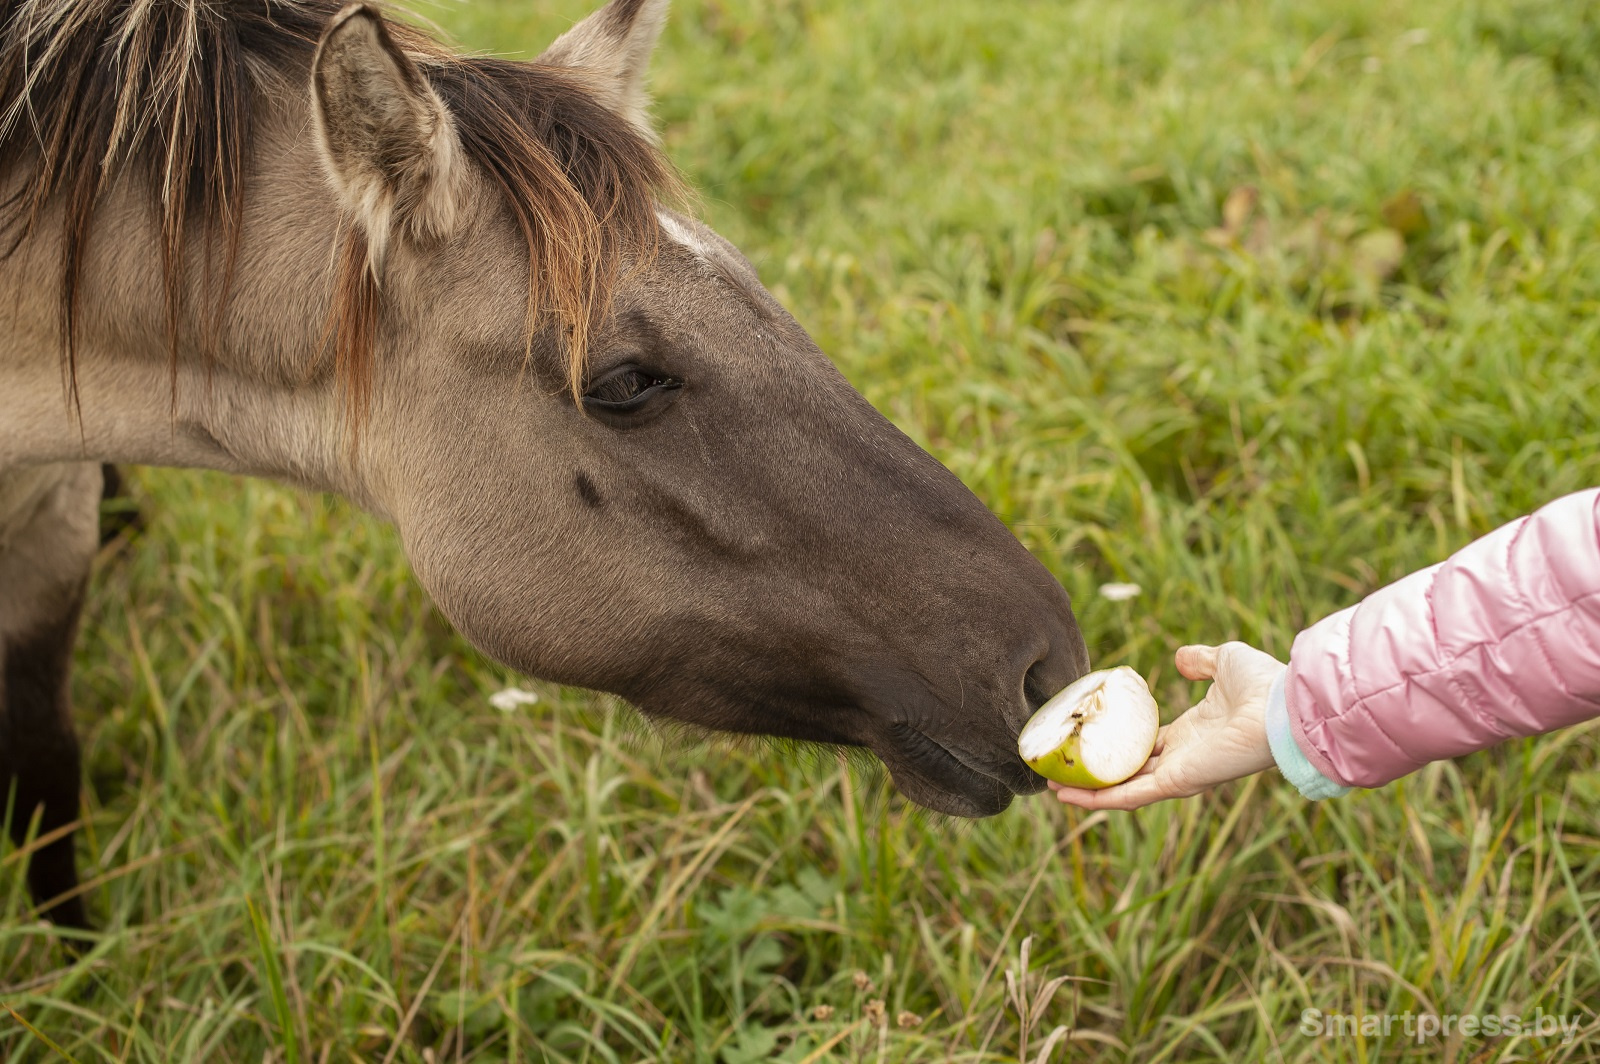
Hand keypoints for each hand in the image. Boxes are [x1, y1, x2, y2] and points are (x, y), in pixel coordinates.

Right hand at [1048, 642, 1283, 809]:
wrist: (1283, 706)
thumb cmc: (1262, 683)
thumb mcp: (1223, 660)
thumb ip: (1200, 660)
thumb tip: (1179, 658)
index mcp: (1194, 733)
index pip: (1151, 745)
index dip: (1121, 742)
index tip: (1092, 735)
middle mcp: (1185, 757)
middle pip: (1132, 770)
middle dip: (1099, 771)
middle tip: (1063, 764)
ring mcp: (1180, 773)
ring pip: (1125, 789)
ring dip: (1089, 792)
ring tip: (1053, 785)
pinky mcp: (1179, 782)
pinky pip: (1132, 796)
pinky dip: (1099, 799)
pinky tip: (1067, 797)